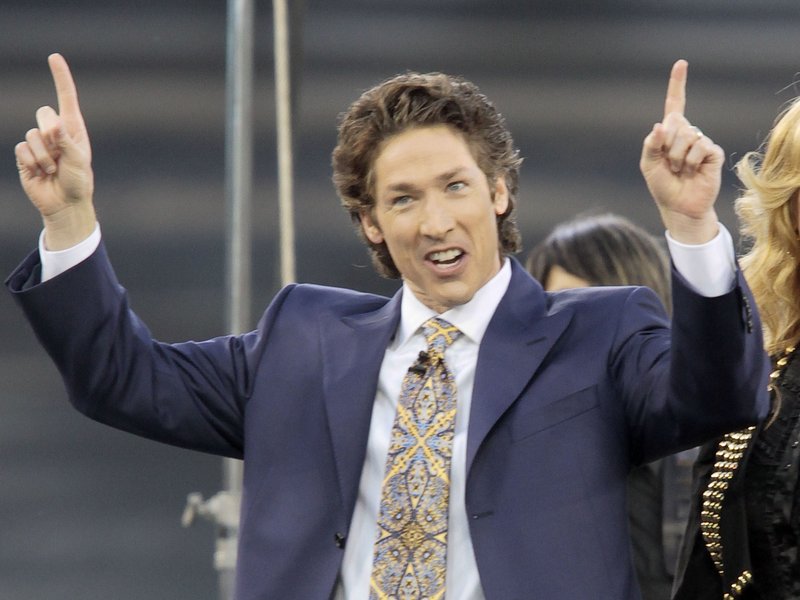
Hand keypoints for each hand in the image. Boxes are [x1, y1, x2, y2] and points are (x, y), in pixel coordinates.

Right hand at [14, 53, 94, 249]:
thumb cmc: (78, 182)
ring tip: (53, 170)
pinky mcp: (25, 155)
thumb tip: (54, 126)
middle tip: (61, 154)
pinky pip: (21, 149)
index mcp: (73, 129)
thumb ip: (67, 142)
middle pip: (44, 113)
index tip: (54, 57)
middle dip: (51, 132)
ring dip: (44, 156)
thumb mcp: (78, 161)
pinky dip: (32, 162)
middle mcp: (55, 132)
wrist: (65, 204)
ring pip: (32, 135)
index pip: (66, 98)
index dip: (60, 77)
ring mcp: (39, 143)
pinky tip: (40, 173)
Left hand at [640, 60, 723, 243]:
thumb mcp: (648, 165)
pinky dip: (691, 162)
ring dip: (677, 158)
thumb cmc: (662, 185)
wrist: (679, 206)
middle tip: (670, 166)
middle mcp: (687, 133)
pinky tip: (693, 171)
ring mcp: (701, 141)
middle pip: (674, 125)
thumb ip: (651, 144)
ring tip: (681, 170)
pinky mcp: (713, 152)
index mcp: (670, 133)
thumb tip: (660, 125)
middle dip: (667, 148)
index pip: (675, 105)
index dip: (677, 84)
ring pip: (686, 137)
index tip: (681, 63)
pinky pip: (699, 147)